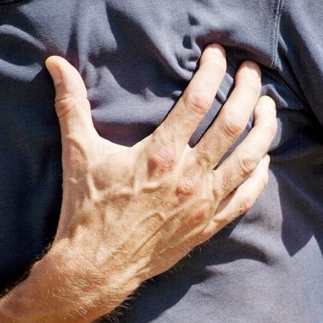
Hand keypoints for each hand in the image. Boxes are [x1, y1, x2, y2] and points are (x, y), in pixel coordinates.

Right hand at [43, 44, 276, 310]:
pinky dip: (259, 174)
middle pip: (233, 124)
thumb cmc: (85, 209)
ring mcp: (203, 203)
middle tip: (253, 71)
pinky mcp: (208, 225)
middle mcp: (189, 177)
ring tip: (268, 106)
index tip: (219, 53)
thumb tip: (54, 64)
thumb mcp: (78, 153)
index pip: (198, 101)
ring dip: (264, 129)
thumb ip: (71, 105)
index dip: (213, 72)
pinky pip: (246, 196)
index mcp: (160, 155)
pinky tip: (264, 157)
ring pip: (249, 158)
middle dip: (248, 92)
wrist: (95, 268)